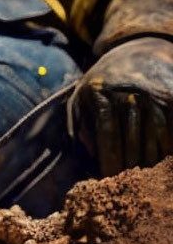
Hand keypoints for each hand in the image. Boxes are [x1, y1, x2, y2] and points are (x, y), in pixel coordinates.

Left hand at [72, 37, 172, 174]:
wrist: (136, 54)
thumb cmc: (103, 84)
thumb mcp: (81, 98)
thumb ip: (79, 126)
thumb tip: (89, 158)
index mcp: (100, 92)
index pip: (107, 136)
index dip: (109, 163)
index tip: (108, 183)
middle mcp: (129, 92)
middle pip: (133, 143)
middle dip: (131, 170)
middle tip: (130, 190)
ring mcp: (154, 95)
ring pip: (157, 142)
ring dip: (153, 166)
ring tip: (148, 183)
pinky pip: (172, 134)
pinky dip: (169, 152)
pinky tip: (165, 167)